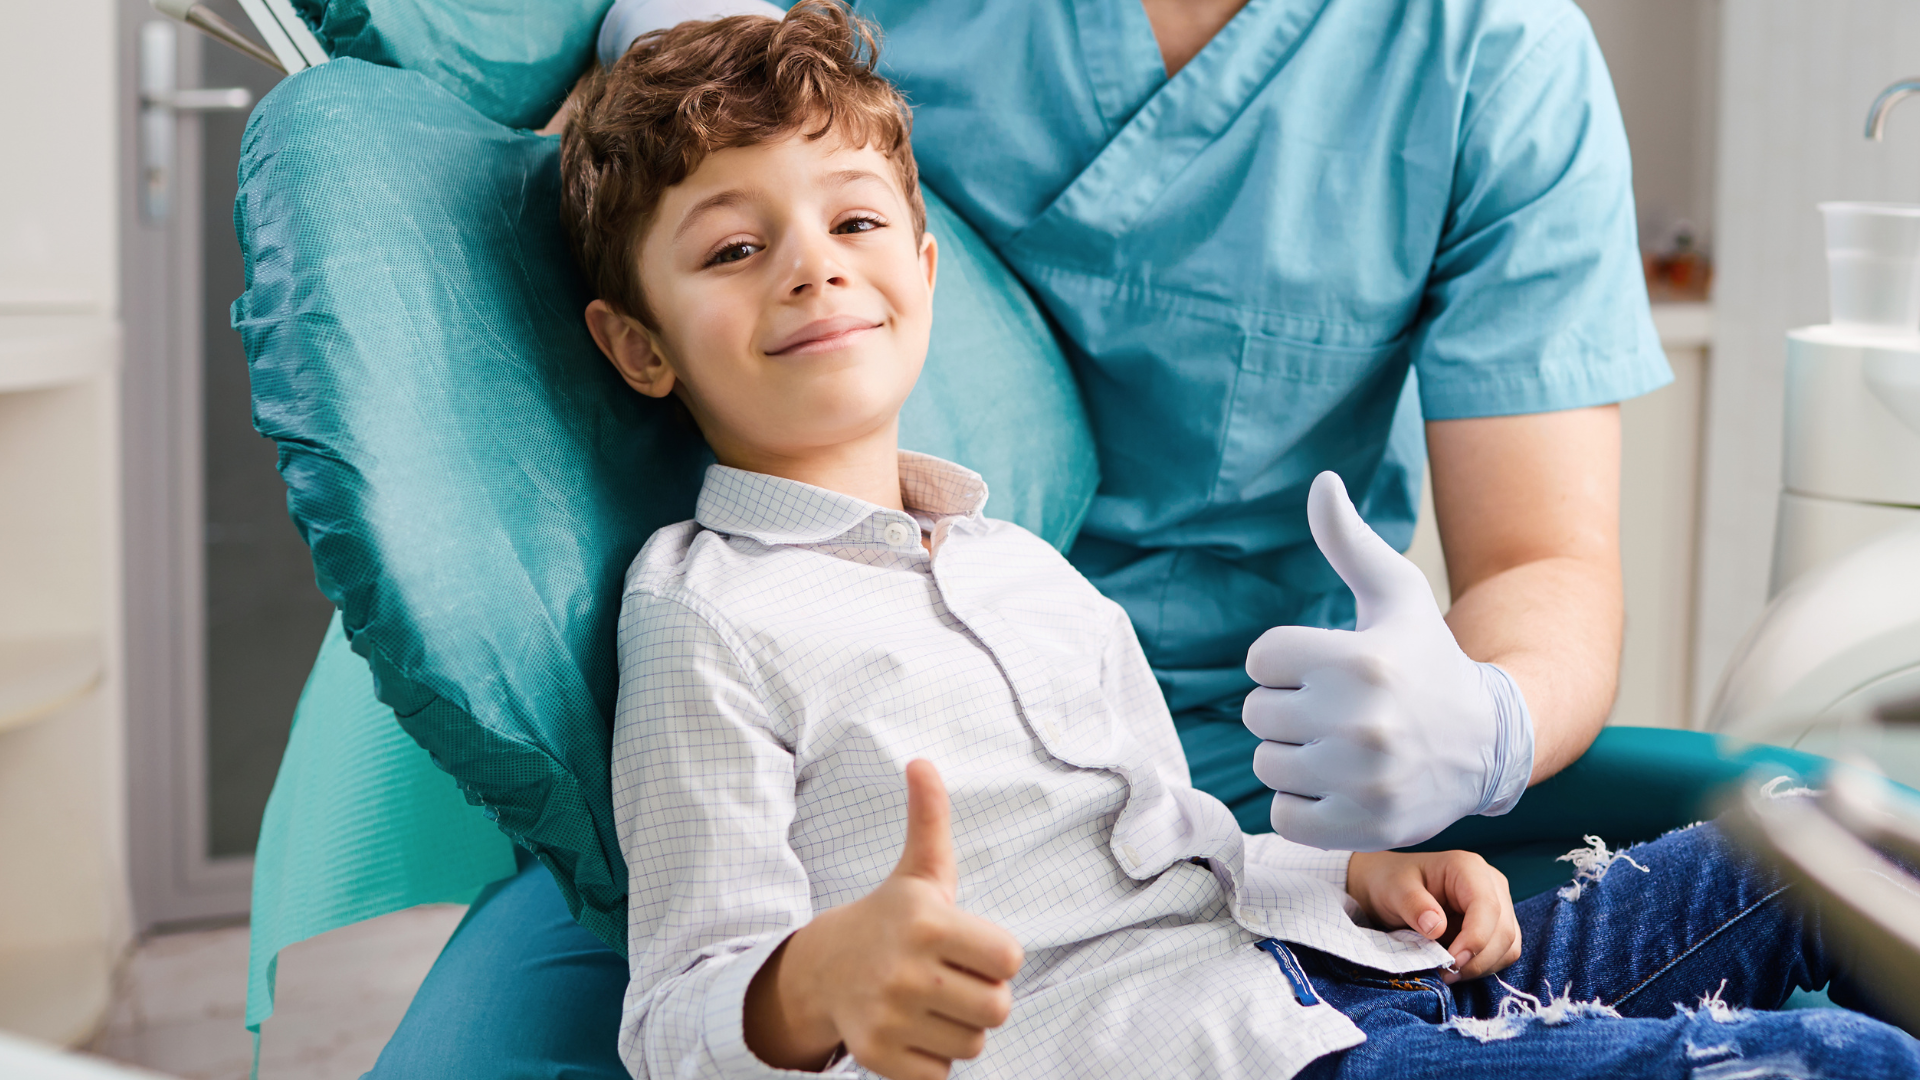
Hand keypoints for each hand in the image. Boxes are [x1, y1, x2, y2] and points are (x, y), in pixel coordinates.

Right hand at [744, 760, 1023, 1079]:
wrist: (822, 969)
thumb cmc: (890, 919)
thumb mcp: (917, 871)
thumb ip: (930, 819)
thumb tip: (922, 762)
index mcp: (927, 922)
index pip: (1011, 960)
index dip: (995, 955)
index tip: (966, 945)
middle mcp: (907, 971)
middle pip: (999, 1008)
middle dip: (981, 995)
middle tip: (951, 978)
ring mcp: (890, 1017)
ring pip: (973, 1044)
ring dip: (959, 1028)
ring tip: (929, 1002)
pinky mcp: (878, 1056)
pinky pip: (942, 1074)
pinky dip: (933, 1059)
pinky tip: (911, 1029)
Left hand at [1242, 471, 1534, 850]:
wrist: (1487, 743)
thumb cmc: (1428, 660)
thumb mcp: (1398, 594)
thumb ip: (1349, 541)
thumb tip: (1322, 480)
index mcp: (1357, 659)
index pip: (1260, 658)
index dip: (1287, 661)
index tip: (1326, 668)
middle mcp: (1359, 721)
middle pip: (1257, 713)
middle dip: (1289, 709)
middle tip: (1336, 710)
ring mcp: (1361, 778)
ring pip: (1266, 764)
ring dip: (1293, 757)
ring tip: (1339, 747)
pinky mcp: (1362, 825)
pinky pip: (1284, 816)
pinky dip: (1303, 805)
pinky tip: (1339, 785)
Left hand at [1346, 849, 1520, 982]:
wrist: (1389, 887)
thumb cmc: (1392, 882)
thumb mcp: (1394, 889)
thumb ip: (1414, 905)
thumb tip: (1437, 928)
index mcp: (1468, 867)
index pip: (1487, 907)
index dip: (1476, 939)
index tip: (1453, 962)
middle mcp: (1491, 884)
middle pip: (1504, 930)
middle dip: (1478, 959)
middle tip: (1445, 974)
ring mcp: (1498, 905)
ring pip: (1508, 946)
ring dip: (1481, 966)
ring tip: (1448, 973)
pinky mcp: (1496, 926)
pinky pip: (1502, 953)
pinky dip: (1482, 966)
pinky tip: (1456, 968)